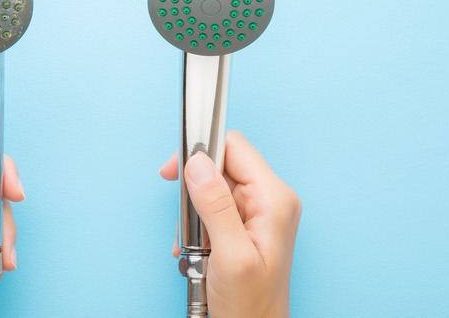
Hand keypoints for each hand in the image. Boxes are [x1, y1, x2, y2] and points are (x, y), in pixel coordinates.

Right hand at [160, 130, 300, 316]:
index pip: (234, 147)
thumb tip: (197, 163)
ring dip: (193, 213)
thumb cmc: (251, 304)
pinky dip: (197, 225)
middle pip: (221, 165)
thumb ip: (215, 205)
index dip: (200, 153)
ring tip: (196, 244)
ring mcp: (259, 211)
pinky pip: (213, 207)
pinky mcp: (246, 223)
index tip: (174, 172)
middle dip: (194, 190)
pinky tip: (198, 248)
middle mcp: (269, 199)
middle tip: (184, 220)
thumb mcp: (230, 254)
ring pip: (212, 187)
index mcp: (273, 198)